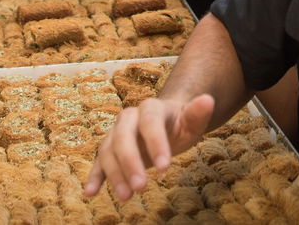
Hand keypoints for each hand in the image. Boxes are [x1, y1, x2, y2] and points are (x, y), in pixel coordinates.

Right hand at [84, 95, 215, 199]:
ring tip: (126, 197)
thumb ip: (197, 113)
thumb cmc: (178, 124)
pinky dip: (94, 177)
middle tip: (141, 187)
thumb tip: (208, 100)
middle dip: (130, 162)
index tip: (165, 168)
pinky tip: (90, 193)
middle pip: (123, 137)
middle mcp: (128, 118)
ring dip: (115, 174)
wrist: (163, 124)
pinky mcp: (108, 150)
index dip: (156, 144)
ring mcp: (115, 134)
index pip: (150, 123)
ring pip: (108, 151)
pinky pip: (98, 163)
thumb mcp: (191, 121)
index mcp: (150, 108)